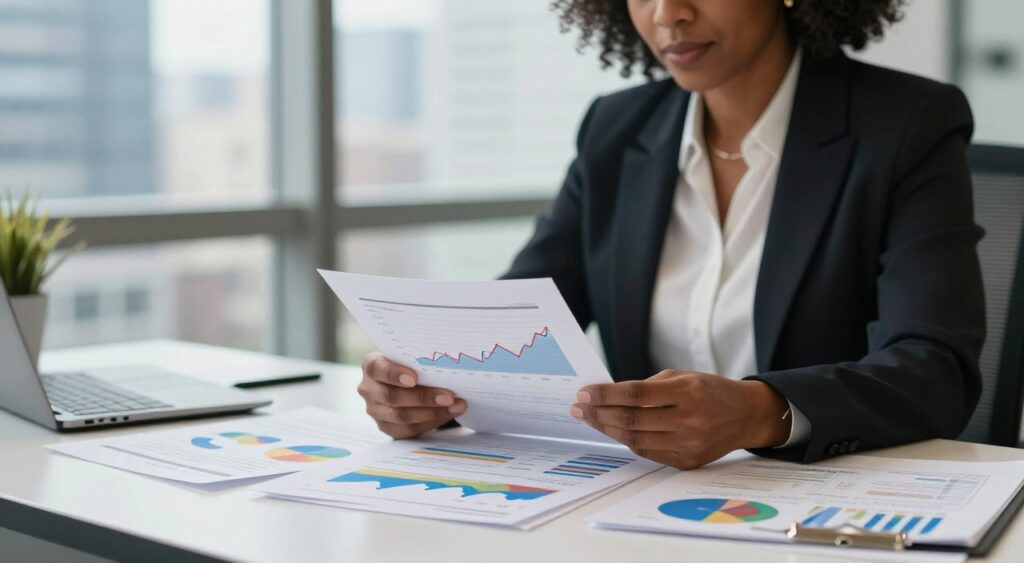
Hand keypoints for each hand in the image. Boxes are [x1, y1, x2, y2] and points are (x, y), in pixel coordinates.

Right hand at [358, 352, 466, 438]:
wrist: (402, 381)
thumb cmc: (409, 365)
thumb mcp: (409, 358)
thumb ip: (419, 361)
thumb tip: (447, 368)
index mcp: (372, 366)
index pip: (378, 369)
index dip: (395, 374)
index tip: (415, 378)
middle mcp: (369, 389)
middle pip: (393, 397)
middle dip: (424, 397)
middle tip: (449, 396)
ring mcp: (376, 411)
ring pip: (402, 416)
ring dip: (433, 412)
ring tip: (455, 406)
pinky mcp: (387, 427)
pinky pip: (409, 429)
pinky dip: (431, 422)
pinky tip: (447, 414)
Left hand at [570, 370, 790, 469]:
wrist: (745, 416)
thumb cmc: (709, 391)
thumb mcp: (682, 376)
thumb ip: (648, 387)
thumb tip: (608, 396)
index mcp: (688, 392)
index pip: (636, 395)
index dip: (605, 395)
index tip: (584, 393)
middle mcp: (689, 420)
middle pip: (632, 420)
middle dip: (598, 413)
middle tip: (578, 408)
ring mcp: (689, 444)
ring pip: (636, 440)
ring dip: (608, 429)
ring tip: (590, 419)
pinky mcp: (687, 462)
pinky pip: (648, 452)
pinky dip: (627, 441)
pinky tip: (614, 430)